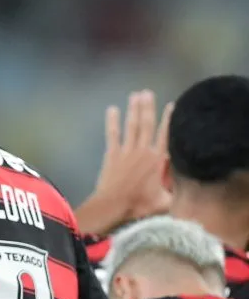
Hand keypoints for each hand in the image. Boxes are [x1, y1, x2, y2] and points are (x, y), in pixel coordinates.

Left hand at [76, 90, 172, 233]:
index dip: (169, 119)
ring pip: (131, 126)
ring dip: (133, 109)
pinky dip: (112, 122)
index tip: (171, 105)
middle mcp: (143, 151)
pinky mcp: (111, 155)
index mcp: (158, 159)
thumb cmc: (138, 205)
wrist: (112, 206)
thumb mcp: (165, 202)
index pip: (166, 134)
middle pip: (147, 124)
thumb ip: (176, 193)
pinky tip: (111, 109)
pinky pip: (112, 135)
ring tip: (135, 94)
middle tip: (148, 92)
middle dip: (148, 107)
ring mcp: (126, 151)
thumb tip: (187, 190)